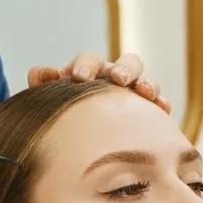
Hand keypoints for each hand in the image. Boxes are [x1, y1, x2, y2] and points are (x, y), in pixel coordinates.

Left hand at [26, 51, 170, 112]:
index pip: (90, 60)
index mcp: (90, 71)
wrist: (73, 141)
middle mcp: (114, 78)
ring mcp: (133, 94)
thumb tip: (45, 73)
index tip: (79, 77)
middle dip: (123, 68)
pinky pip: (159, 104)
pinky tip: (161, 108)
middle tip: (117, 79)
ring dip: (147, 83)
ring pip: (146, 80)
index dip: (86, 64)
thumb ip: (41, 83)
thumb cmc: (60, 113)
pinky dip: (161, 103)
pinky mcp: (148, 112)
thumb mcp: (48, 98)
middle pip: (127, 62)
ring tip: (143, 92)